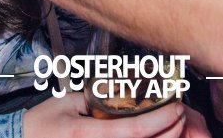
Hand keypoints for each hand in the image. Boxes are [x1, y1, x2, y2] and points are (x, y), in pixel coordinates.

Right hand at [23, 93, 193, 137]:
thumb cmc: (41, 126)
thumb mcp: (68, 103)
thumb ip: (97, 97)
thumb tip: (126, 90)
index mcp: (87, 135)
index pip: (135, 129)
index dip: (161, 118)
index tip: (176, 105)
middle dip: (170, 131)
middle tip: (181, 113)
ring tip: (172, 125)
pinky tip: (154, 137)